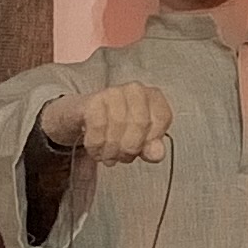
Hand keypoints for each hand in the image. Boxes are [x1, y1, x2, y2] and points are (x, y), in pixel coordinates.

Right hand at [35, 85, 171, 163]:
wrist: (85, 116)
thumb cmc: (120, 128)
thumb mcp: (141, 141)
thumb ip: (152, 149)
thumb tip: (156, 153)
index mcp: (154, 98)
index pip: (162, 118)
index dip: (151, 139)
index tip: (141, 149)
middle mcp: (136, 90)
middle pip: (140, 123)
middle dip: (130, 148)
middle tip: (121, 157)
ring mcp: (114, 92)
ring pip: (119, 124)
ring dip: (111, 150)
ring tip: (108, 156)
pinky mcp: (93, 100)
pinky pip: (98, 125)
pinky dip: (96, 144)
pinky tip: (96, 150)